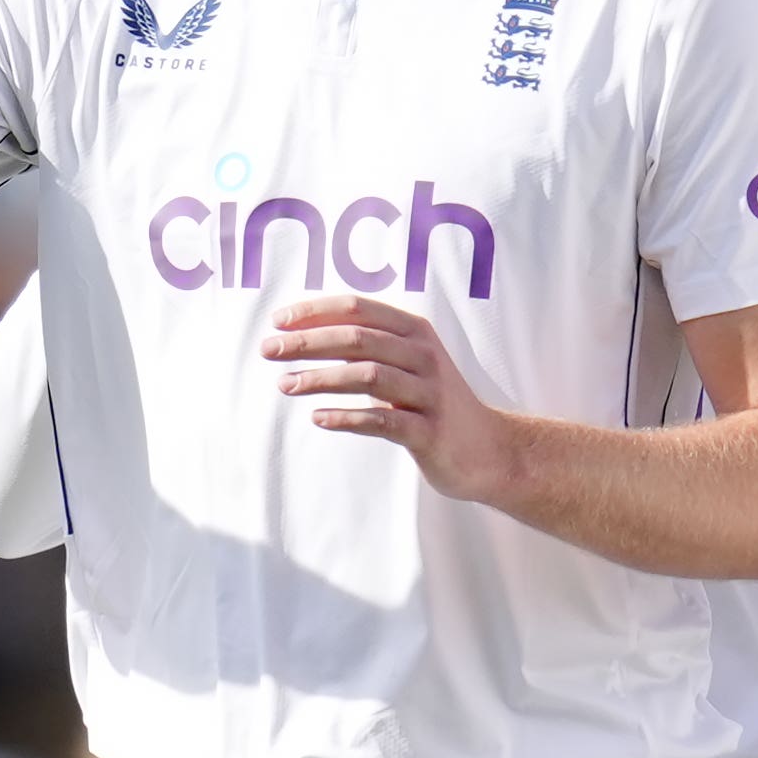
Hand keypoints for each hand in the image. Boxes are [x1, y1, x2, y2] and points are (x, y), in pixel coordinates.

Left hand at [266, 295, 539, 510]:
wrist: (489, 449)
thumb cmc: (433, 402)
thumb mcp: (407, 363)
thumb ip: (366, 346)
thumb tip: (304, 334)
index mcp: (415, 331)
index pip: (358, 308)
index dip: (315, 311)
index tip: (277, 321)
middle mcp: (424, 356)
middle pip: (358, 338)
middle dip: (308, 342)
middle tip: (268, 350)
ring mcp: (429, 394)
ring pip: (368, 376)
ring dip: (320, 378)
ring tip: (285, 384)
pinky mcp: (429, 432)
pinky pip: (382, 421)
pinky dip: (346, 418)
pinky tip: (317, 418)